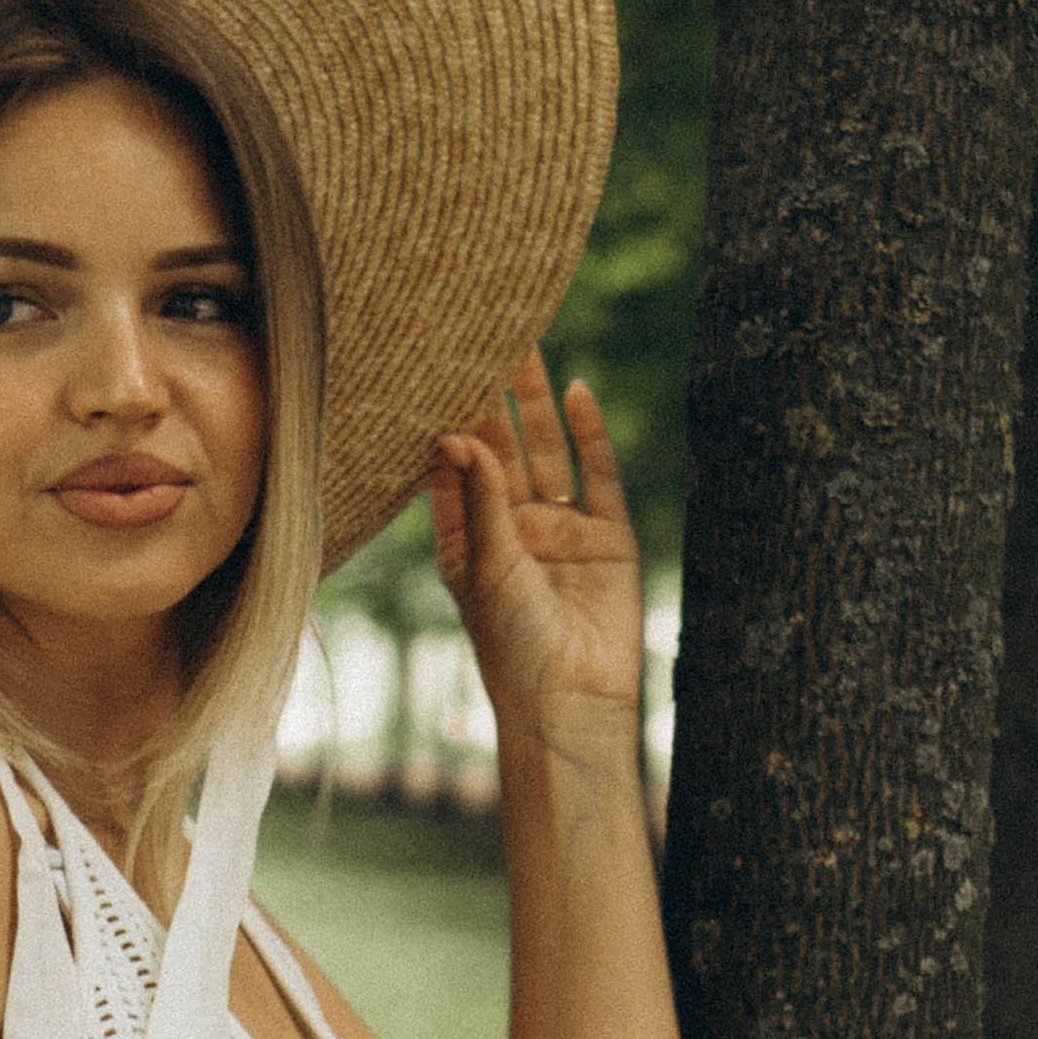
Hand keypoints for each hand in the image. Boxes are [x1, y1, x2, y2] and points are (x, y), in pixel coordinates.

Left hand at [428, 352, 643, 760]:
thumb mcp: (488, 568)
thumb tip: (458, 431)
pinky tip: (577, 392)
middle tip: (475, 333)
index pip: (453, 464)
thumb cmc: (514, 650)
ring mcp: (562, 530)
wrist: (575, 705)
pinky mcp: (609, 538)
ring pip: (546, 450)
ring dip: (534, 403)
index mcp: (468, 538)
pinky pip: (598, 475)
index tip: (429, 362)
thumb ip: (480, 499)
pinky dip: (590, 435)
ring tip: (522, 343)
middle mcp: (512, 527)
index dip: (444, 415)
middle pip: (501, 446)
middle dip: (489, 394)